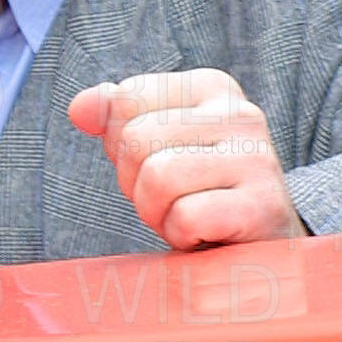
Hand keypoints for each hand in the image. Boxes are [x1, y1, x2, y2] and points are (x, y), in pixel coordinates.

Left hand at [68, 70, 305, 250]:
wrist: (259, 252)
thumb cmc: (200, 196)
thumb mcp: (156, 149)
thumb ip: (116, 120)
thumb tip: (79, 108)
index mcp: (212, 89)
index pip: (127, 99)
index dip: (123, 146)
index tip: (160, 165)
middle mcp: (241, 114)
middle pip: (136, 139)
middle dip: (137, 184)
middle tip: (172, 201)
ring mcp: (257, 159)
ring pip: (157, 177)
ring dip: (158, 213)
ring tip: (188, 219)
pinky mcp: (262, 207)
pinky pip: (186, 217)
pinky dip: (183, 237)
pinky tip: (207, 236)